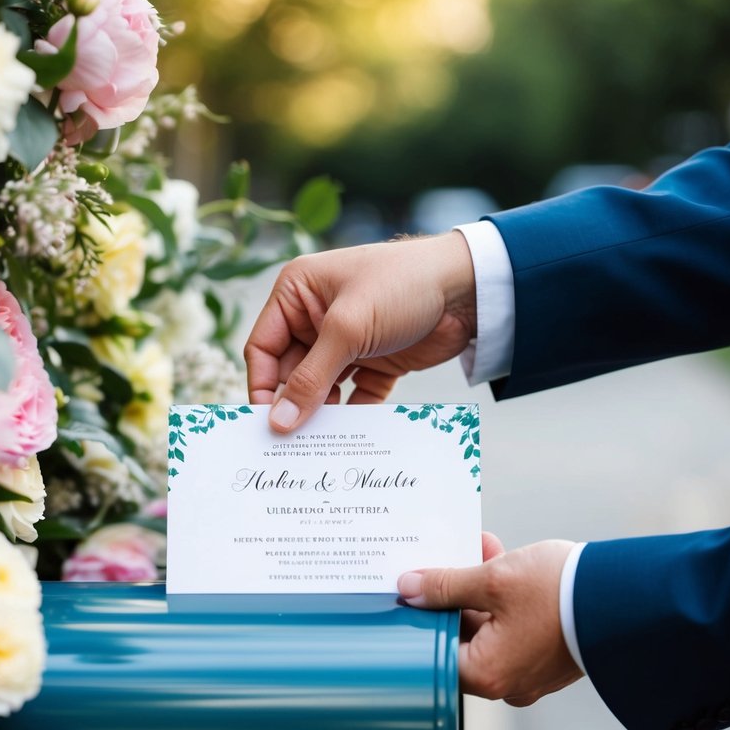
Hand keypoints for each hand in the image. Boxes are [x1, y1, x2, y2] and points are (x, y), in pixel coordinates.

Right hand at [244, 233, 476, 432]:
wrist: (467, 288)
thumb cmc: (401, 284)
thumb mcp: (347, 328)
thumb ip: (311, 378)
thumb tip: (279, 421)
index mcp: (297, 294)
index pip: (262, 347)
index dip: (262, 385)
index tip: (266, 423)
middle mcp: (316, 318)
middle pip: (289, 373)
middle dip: (292, 405)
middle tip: (290, 444)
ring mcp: (347, 343)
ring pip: (321, 390)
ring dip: (321, 415)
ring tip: (319, 445)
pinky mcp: (375, 364)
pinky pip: (355, 398)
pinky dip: (353, 417)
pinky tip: (351, 438)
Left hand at [397, 535, 583, 705]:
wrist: (629, 595)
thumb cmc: (563, 594)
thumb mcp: (494, 579)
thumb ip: (445, 585)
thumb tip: (411, 588)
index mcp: (487, 675)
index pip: (435, 649)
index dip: (423, 614)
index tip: (415, 586)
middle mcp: (507, 683)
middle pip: (462, 636)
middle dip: (456, 592)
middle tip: (453, 557)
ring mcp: (530, 672)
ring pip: (490, 627)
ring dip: (482, 589)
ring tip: (485, 549)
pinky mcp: (548, 657)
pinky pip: (514, 628)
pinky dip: (507, 599)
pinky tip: (505, 561)